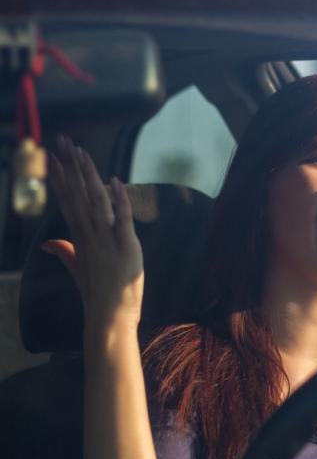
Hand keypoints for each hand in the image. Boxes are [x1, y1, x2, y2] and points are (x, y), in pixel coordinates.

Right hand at [43, 136, 143, 342]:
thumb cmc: (98, 293)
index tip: (54, 157)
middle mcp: (90, 235)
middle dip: (70, 167)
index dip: (61, 177)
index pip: (68, 200)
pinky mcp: (126, 247)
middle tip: (62, 141)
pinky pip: (122, 219)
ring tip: (82, 153)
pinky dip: (119, 200)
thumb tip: (47, 242)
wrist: (110, 316)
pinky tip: (114, 182)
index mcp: (80, 237)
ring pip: (96, 201)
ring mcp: (107, 241)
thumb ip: (64, 252)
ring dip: (90, 176)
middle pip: (77, 194)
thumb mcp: (78, 270)